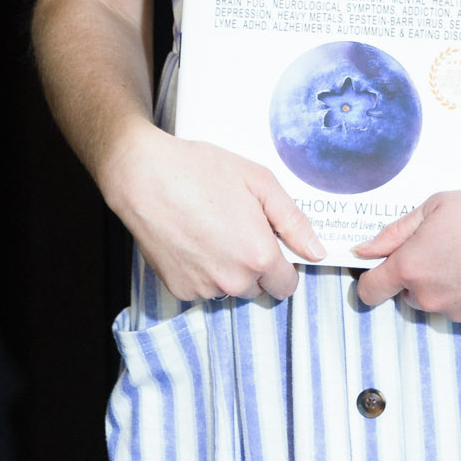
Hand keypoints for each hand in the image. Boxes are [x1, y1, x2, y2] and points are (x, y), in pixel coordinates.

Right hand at [103, 129, 325, 302]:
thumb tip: (316, 252)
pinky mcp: (178, 288)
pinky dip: (202, 271)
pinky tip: (192, 240)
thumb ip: (294, 221)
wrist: (143, 177)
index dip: (284, 266)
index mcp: (259, 256)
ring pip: (229, 288)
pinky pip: (202, 287)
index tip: (271, 245)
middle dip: (255, 266)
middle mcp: (233, 281)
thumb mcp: (260, 183)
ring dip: (228, 270)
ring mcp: (203, 288)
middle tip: (237, 229)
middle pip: (258, 288)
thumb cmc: (202, 172)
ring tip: (211, 230)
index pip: (287, 286)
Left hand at [350, 183, 460, 324]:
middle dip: (414, 275)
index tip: (380, 267)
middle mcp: (428, 298)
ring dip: (440, 284)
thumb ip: (394, 232)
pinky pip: (458, 308)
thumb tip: (363, 250)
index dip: (370, 278)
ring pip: (433, 301)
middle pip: (404, 294)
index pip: (368, 291)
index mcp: (411, 267)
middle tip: (442, 245)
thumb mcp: (437, 206)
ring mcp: (454, 313)